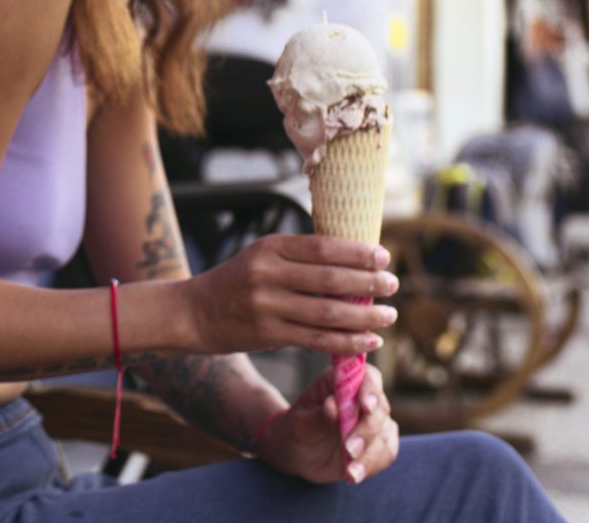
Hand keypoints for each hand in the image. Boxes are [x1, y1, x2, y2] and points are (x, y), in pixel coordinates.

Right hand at [187, 234, 398, 355]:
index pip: (322, 247)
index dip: (358, 253)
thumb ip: (300, 258)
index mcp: (269, 247)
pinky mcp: (267, 335)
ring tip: (389, 315)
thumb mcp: (261, 257)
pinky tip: (369, 340)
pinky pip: (316, 339)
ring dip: (364, 316)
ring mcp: (265, 306)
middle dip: (368, 283)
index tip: (385, 257)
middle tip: (394, 285)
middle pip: (329, 279)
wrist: (194, 313)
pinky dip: (347, 341)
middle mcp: (266, 274)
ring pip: (326, 313)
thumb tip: (356, 262)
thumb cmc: (238, 282)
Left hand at [257, 364, 399, 483]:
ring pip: (384, 433)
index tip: (364, 407)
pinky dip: (371, 465)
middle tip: (348, 448)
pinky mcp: (379, 442)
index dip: (370, 389)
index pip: (367, 376)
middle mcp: (362, 398)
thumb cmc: (298, 430)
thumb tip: (334, 404)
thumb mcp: (302, 422)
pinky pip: (386, 453)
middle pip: (379, 408)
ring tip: (348, 469)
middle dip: (366, 430)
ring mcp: (374, 420)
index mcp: (341, 382)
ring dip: (369, 453)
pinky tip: (353, 474)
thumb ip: (320, 415)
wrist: (299, 452)